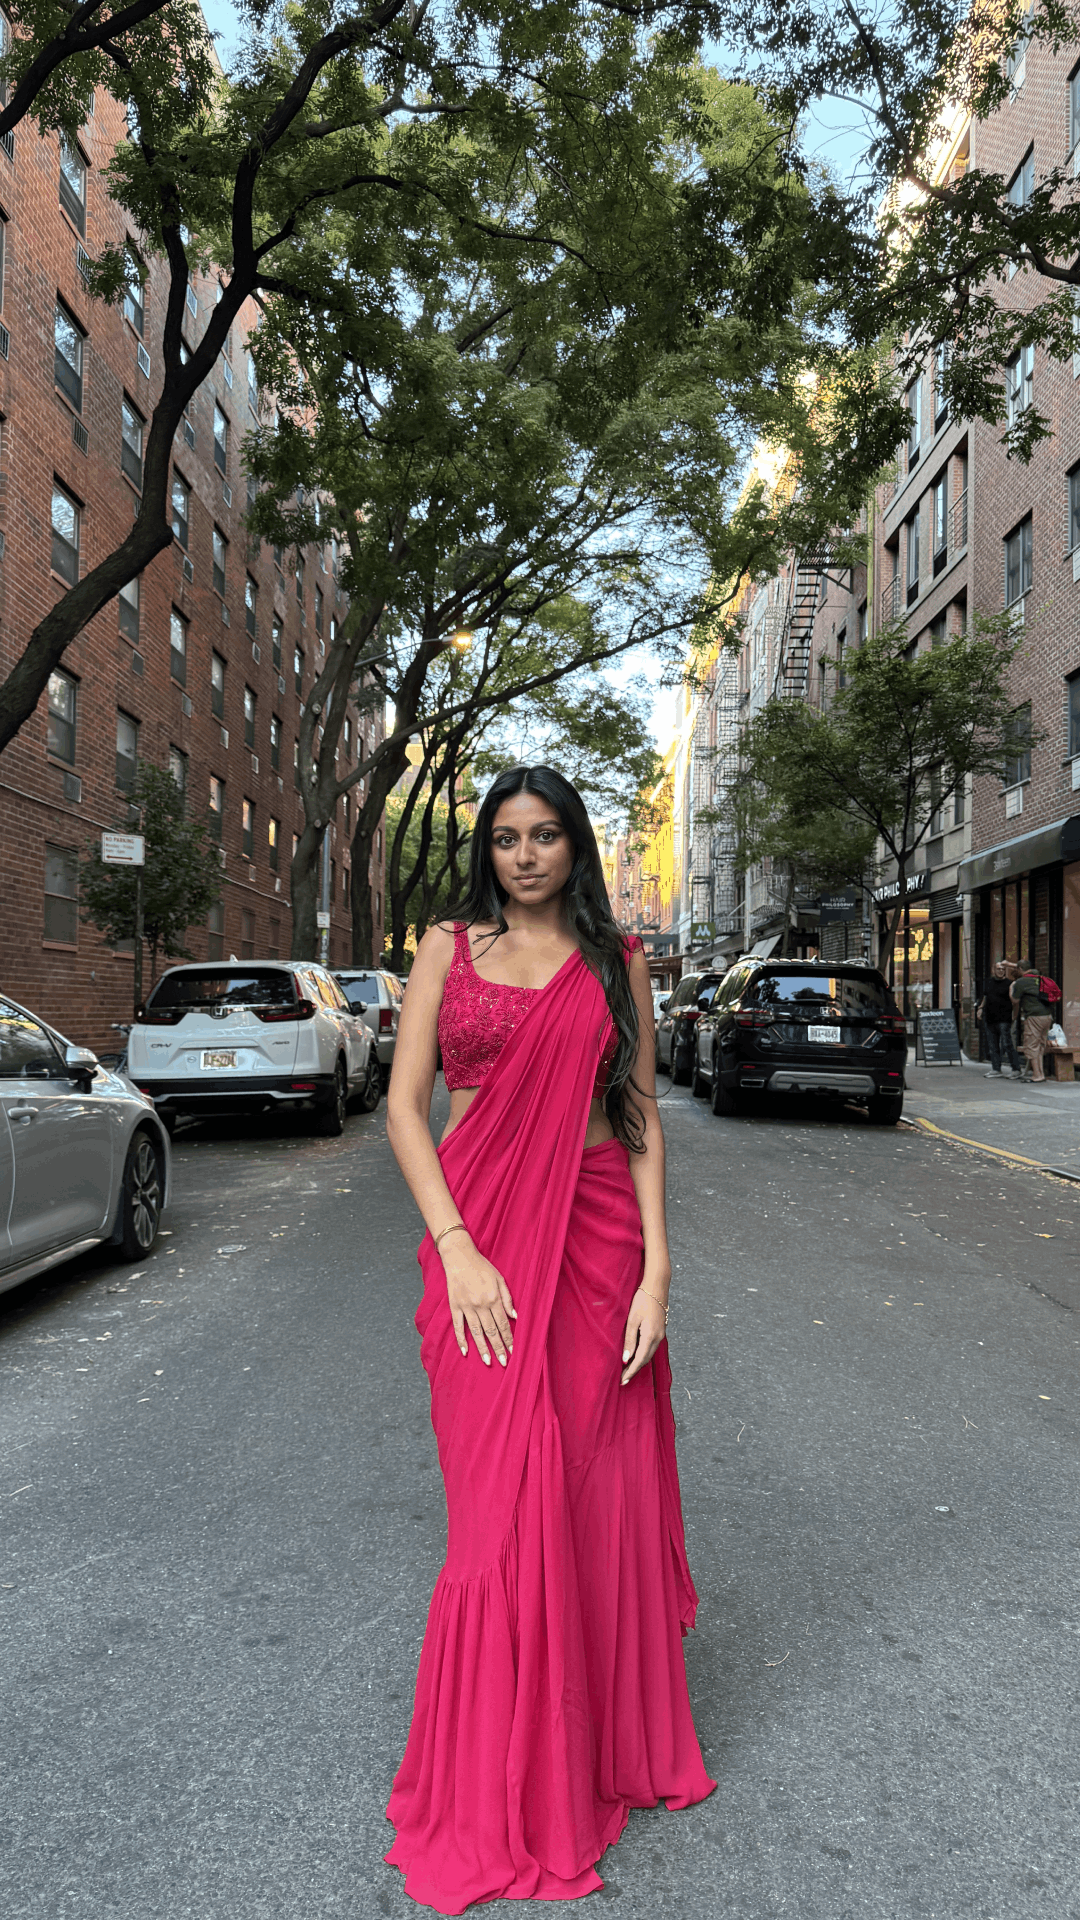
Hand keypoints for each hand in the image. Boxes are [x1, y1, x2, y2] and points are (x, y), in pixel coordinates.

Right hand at [441, 1234, 516, 1366]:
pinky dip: (461, 1340)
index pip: (503, 1324)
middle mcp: (481, 1305)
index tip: (513, 1351)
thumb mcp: (500, 1279)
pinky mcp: (455, 1306)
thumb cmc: (482, 1267)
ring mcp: (466, 1307)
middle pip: (491, 1331)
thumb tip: (515, 1317)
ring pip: (476, 1332)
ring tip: (488, 1362)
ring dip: (482, 1348)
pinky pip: (458, 1326)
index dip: (509, 1339)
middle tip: (503, 1362)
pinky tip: (465, 1352)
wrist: (460, 1257)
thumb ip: (507, 1299)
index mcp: (493, 1299)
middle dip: (498, 1348)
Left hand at [621, 1286, 666, 1386]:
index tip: (623, 1381)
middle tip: (623, 1379)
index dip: (631, 1372)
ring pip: (649, 1354)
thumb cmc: (642, 1300)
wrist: (657, 1287)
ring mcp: (661, 1334)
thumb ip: (629, 1340)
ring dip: (639, 1363)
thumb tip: (626, 1359)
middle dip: (635, 1370)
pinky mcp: (660, 1330)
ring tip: (628, 1370)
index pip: (640, 1360)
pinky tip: (637, 1356)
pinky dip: (644, 1354)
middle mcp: (658, 1338)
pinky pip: (652, 1347)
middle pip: (646, 1359)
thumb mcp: (632, 1320)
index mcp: (650, 1336)